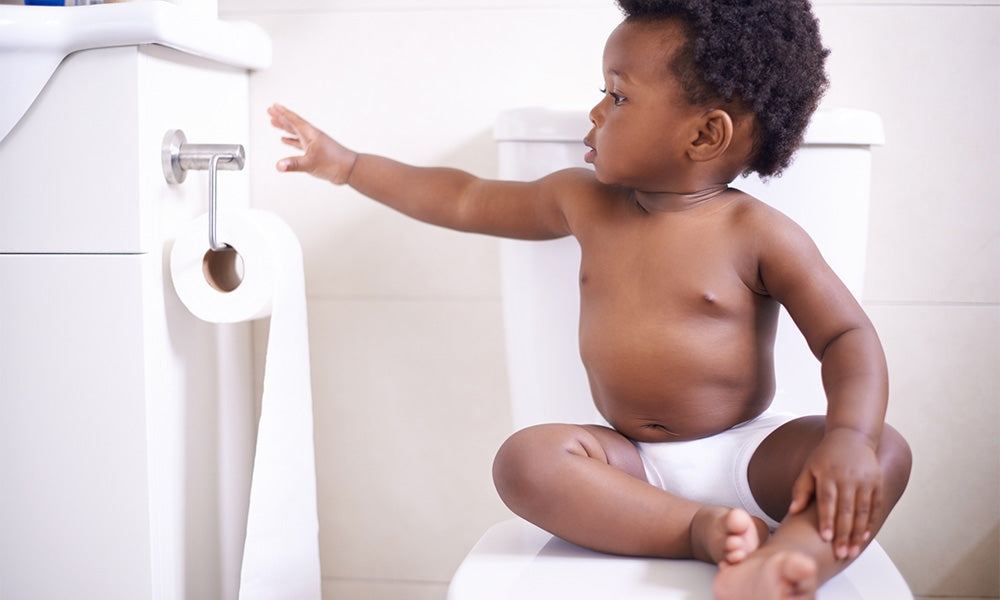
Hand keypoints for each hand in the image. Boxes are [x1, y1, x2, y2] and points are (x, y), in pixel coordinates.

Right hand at [268, 103, 357, 184]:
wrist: (349, 169)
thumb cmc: (335, 163)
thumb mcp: (311, 163)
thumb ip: (294, 164)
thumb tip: (279, 165)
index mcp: (311, 134)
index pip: (294, 120)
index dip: (283, 113)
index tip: (274, 106)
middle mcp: (311, 136)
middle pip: (293, 123)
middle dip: (281, 117)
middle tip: (270, 111)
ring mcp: (313, 143)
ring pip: (295, 132)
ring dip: (285, 127)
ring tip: (274, 123)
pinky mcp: (315, 152)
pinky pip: (299, 143)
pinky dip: (291, 141)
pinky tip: (285, 140)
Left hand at [788, 428, 882, 559]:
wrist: (852, 437)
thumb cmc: (826, 456)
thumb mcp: (809, 468)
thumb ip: (801, 489)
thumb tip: (792, 511)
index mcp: (828, 475)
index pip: (827, 501)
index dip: (827, 520)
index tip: (826, 538)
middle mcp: (848, 478)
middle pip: (846, 510)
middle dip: (843, 533)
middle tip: (840, 553)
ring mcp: (865, 481)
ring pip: (862, 512)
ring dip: (857, 533)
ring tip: (852, 551)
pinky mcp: (877, 483)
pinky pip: (874, 506)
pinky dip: (870, 522)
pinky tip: (864, 537)